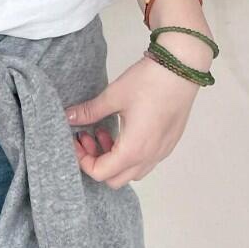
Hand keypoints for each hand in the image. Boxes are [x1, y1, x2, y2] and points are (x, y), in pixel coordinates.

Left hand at [63, 52, 203, 188]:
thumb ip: (89, 111)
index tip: (76, 139)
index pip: (101, 173)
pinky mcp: (168, 144)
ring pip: (131, 172)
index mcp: (133, 150)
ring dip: (113, 159)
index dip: (82, 160)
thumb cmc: (147, 82)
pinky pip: (145, 161)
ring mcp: (161, 153)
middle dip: (96, 161)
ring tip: (104, 131)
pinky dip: (129, 154)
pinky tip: (124, 129)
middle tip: (87, 136)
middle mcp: (149, 158)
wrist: (181, 68)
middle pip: (115, 179)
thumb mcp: (114, 95)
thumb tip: (67, 116)